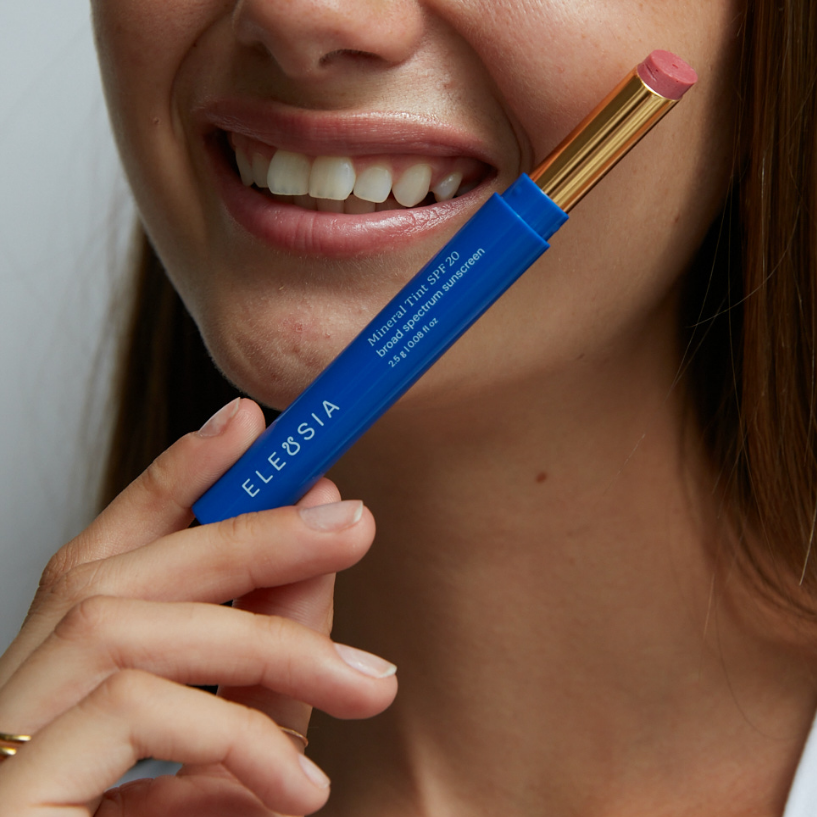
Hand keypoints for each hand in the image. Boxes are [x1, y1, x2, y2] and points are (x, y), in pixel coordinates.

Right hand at [0, 398, 396, 815]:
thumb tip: (316, 568)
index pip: (113, 541)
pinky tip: (298, 787)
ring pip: (133, 629)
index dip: (177, 476)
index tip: (246, 423)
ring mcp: (3, 741)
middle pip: (128, 571)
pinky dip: (232, 737)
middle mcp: (18, 687)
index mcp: (66, 667)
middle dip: (249, 531)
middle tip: (350, 519)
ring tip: (369, 686)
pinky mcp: (11, 797)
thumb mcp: (232, 742)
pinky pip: (134, 719)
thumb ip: (264, 658)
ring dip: (268, 643)